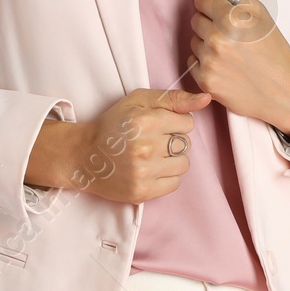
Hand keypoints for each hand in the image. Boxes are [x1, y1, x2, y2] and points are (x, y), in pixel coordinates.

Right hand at [72, 87, 212, 204]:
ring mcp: (144, 172)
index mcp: (146, 121)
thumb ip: (174, 98)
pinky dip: (166, 177)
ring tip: (151, 156)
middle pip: (185, 144)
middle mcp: (146, 147)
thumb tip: (206, 99)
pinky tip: (150, 170)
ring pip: (183, 164)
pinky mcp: (142, 192)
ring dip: (171, 160)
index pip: (187, 124)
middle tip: (151, 140)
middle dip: (172, 140)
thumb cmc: (113, 124)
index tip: (158, 125)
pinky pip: (174, 184)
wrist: (83, 155)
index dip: (174, 123)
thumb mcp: (139, 101)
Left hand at [187, 0, 289, 134]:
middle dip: (211, 24)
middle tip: (234, 36)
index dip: (216, 6)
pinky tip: (225, 66)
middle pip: (196, 19)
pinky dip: (205, 63)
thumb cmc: (273, 49)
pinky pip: (192, 62)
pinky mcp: (205, 80)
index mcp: (232, 16)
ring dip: (207, 44)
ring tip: (231, 52)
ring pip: (193, 40)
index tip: (230, 17)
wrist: (282, 90)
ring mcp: (210, 60)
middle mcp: (218, 38)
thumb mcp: (257, 11)